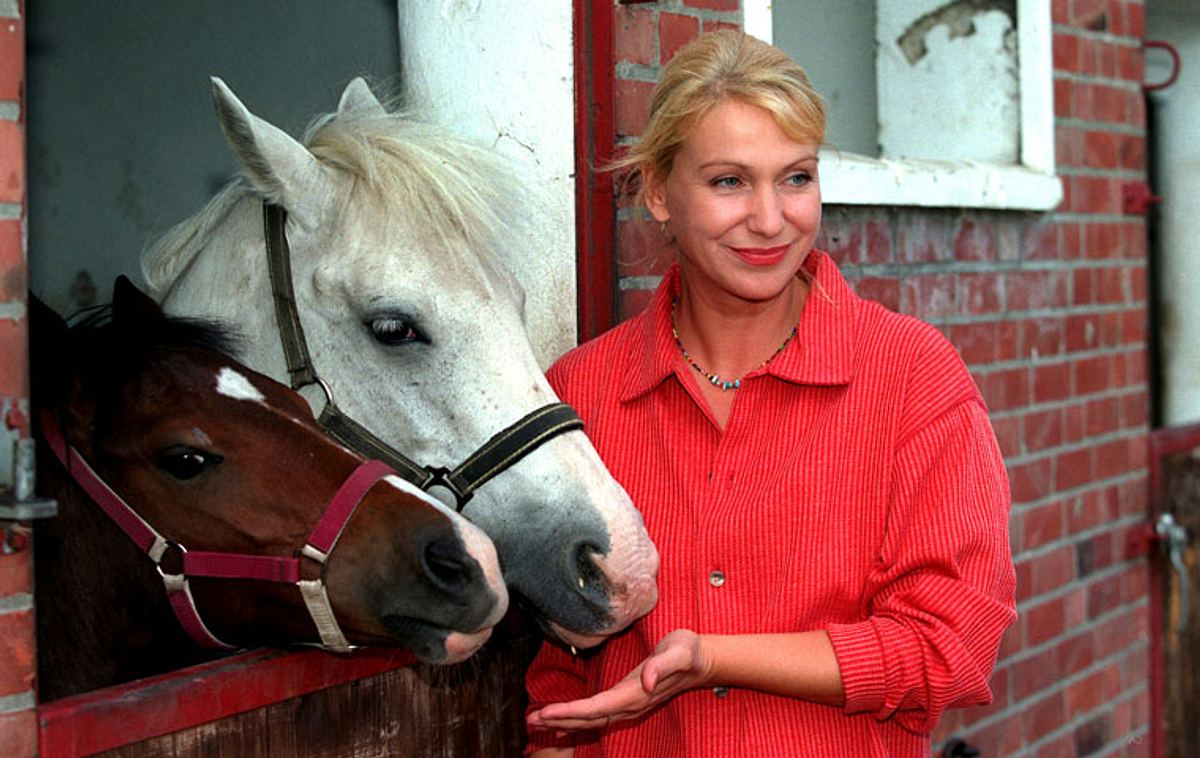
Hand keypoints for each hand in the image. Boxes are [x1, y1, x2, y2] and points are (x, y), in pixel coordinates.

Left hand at [526, 629, 711, 731]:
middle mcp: (630, 704)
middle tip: (531, 719)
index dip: (571, 712)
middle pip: (589, 719)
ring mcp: (628, 705)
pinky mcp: (626, 700)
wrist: (701, 661)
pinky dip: (575, 718)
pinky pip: (597, 714)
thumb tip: (647, 679)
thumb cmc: (689, 652)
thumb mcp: (680, 651)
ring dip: (563, 721)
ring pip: (591, 719)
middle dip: (559, 720)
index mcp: (636, 694)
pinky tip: (560, 721)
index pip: (597, 708)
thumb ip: (664, 665)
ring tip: (536, 721)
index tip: (547, 712)